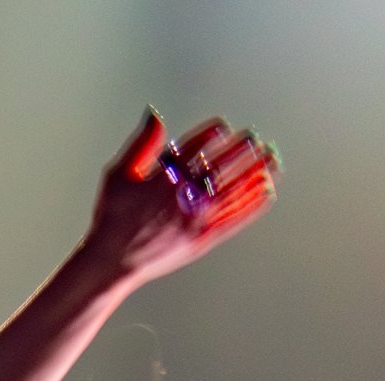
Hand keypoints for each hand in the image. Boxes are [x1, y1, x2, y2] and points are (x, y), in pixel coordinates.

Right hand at [79, 107, 276, 293]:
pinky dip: (252, 204)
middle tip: (255, 138)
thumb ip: (140, 144)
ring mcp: (196, 218)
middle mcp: (183, 195)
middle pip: (220, 165)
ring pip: (234, 189)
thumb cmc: (112, 216)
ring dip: (256, 172)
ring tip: (272, 158)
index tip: (224, 127)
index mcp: (164, 176)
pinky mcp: (203, 239)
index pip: (196, 147)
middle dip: (241, 149)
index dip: (212, 133)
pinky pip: (234, 218)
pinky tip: (266, 190)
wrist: (112, 261)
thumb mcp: (118, 174)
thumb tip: (155, 114)